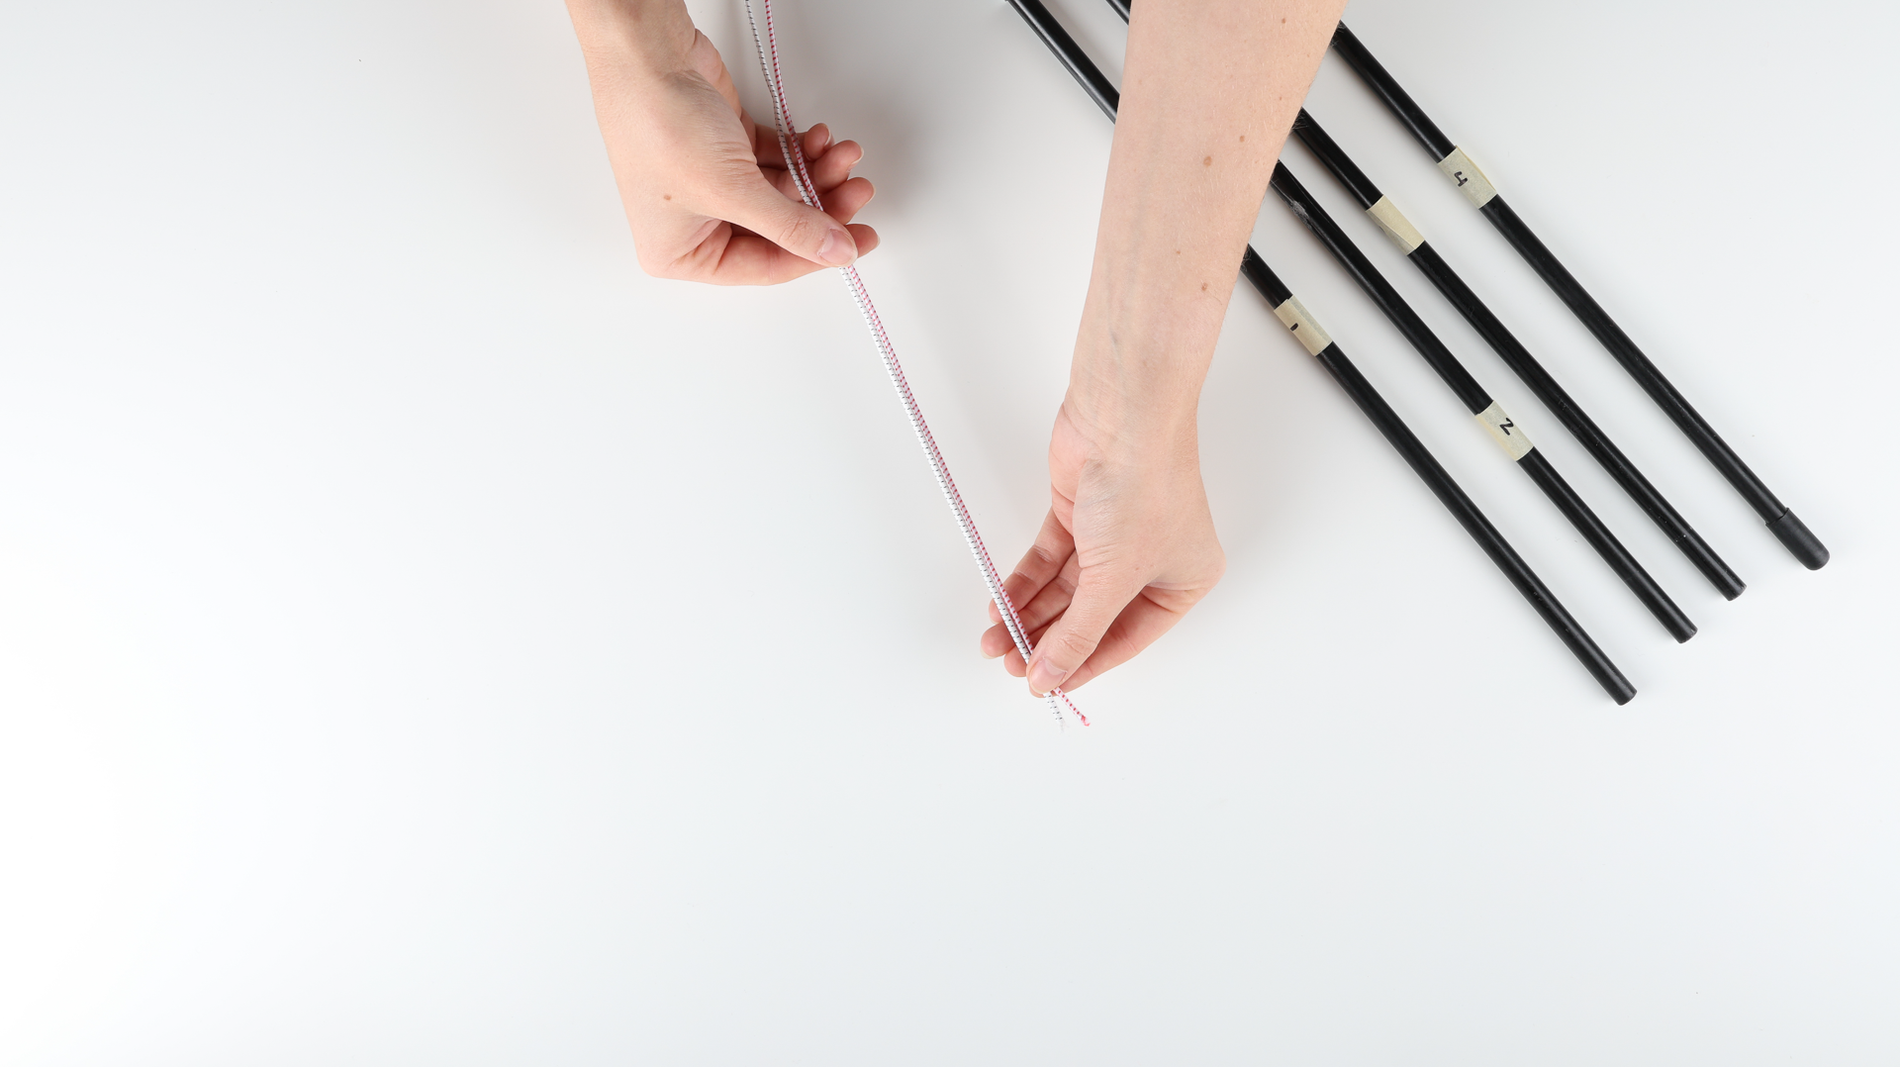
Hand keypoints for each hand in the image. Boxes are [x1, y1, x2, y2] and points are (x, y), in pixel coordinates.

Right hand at [570, 5, 877, 284]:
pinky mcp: (727, 150)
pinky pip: (777, 163)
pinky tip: (820, 141)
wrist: (646, 54)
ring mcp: (712, 184)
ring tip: (843, 155)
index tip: (858, 244)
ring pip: (782, 193)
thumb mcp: (733, 191)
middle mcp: (695, 224)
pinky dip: (802, 153)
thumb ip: (792, 226)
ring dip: (818, 174)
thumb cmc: (659, 125)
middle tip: (858, 192)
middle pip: (779, 230)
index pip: (765, 267)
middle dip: (822, 207)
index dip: (815, 256)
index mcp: (680, 254)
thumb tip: (837, 252)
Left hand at [981, 400, 1225, 694]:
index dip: (1083, 664)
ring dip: (1030, 615)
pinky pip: (1049, 560)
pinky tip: (1002, 606)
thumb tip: (1051, 676)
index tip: (1044, 685)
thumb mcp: (1113, 580)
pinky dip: (1025, 582)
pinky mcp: (1079, 513)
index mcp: (1184, 581)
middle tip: (1011, 664)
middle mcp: (1152, 560)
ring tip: (995, 642)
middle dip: (1049, 641)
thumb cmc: (1145, 489)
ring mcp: (1113, 535)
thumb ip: (1078, 633)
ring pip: (1066, 590)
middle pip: (1091, 615)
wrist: (1122, 417)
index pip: (1126, 638)